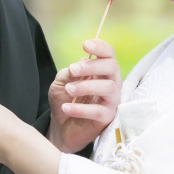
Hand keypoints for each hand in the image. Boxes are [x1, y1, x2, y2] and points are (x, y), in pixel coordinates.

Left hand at [48, 39, 121, 153]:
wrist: (61, 127)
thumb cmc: (65, 100)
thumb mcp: (61, 82)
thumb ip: (69, 72)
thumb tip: (79, 66)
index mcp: (101, 71)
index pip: (109, 54)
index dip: (100, 47)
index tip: (85, 45)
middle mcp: (111, 84)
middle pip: (113, 67)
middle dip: (92, 66)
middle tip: (72, 70)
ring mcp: (111, 101)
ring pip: (109, 88)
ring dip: (86, 86)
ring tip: (68, 90)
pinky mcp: (107, 118)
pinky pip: (99, 111)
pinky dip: (80, 109)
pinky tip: (65, 108)